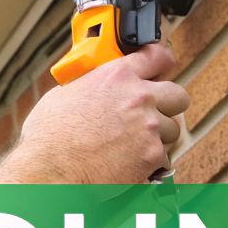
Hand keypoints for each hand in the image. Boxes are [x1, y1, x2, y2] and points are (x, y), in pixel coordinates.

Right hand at [0, 44, 187, 184]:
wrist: (49, 170)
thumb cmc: (49, 137)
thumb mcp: (65, 94)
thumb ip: (91, 86)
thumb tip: (93, 89)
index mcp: (117, 76)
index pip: (158, 57)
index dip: (161, 64)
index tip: (160, 70)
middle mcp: (138, 98)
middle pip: (178, 95)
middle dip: (168, 105)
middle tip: (153, 113)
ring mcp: (148, 127)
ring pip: (172, 130)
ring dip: (157, 136)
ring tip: (132, 144)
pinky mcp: (151, 155)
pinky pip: (163, 156)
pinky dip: (149, 162)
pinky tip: (128, 162)